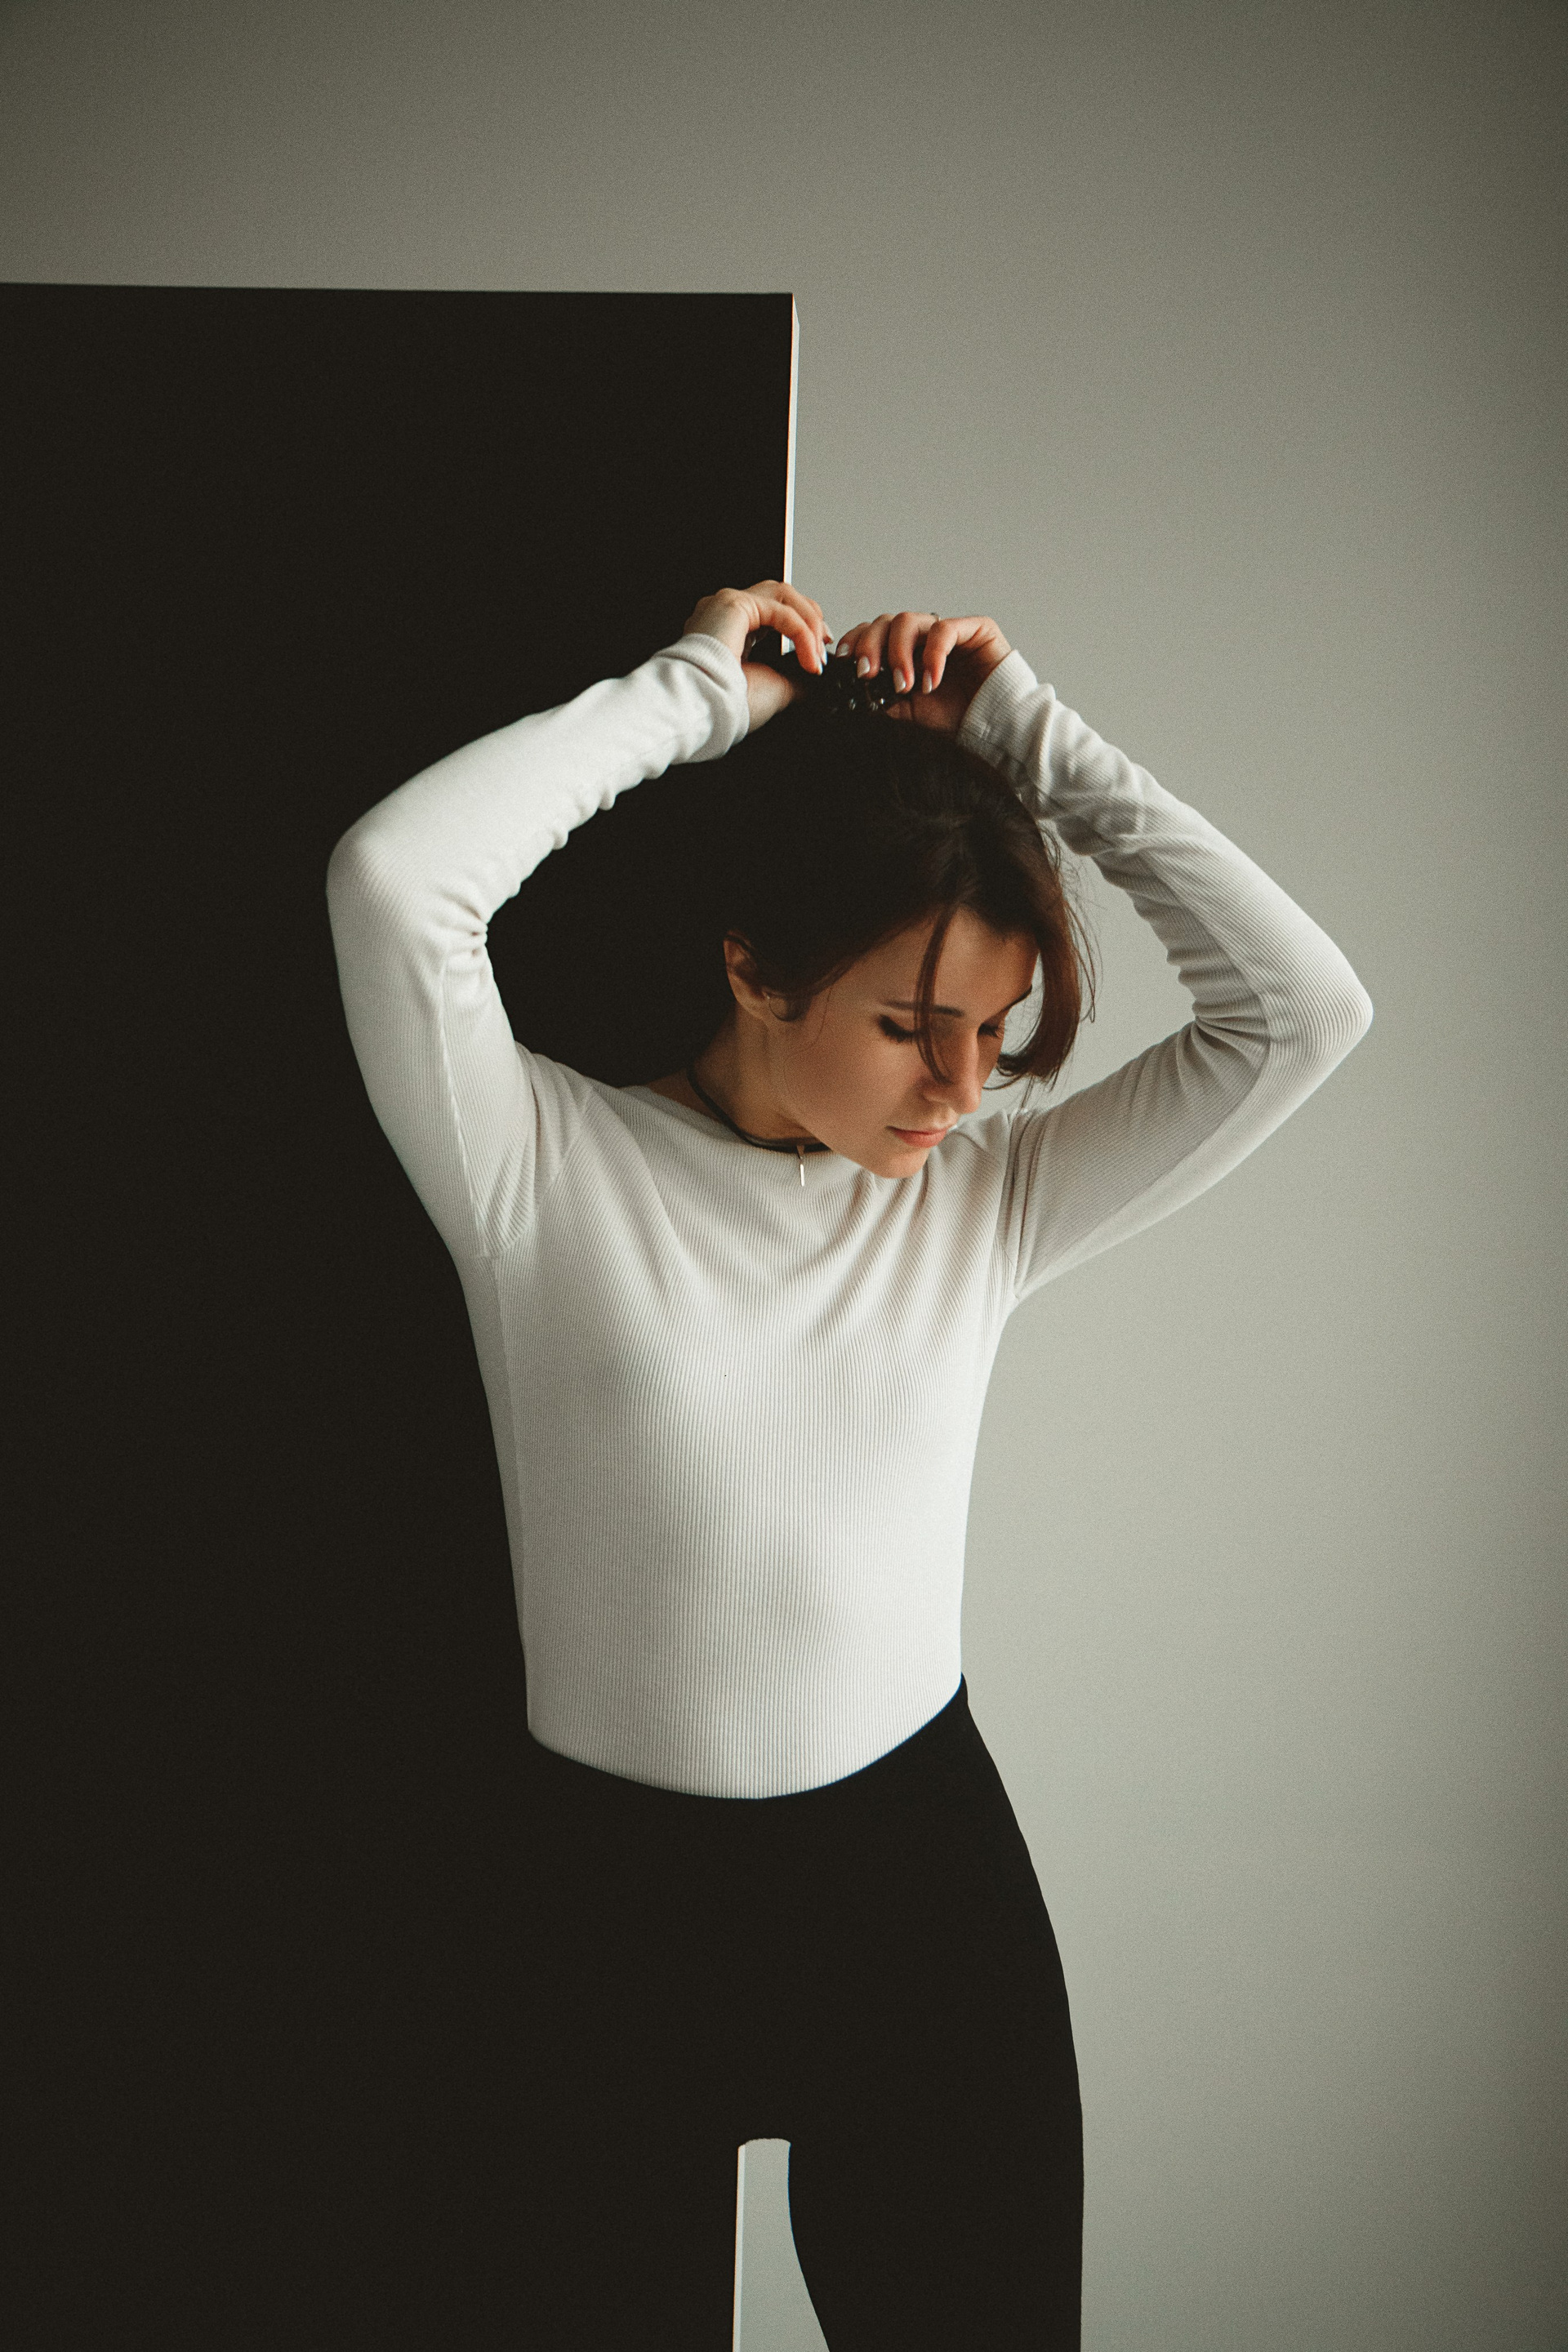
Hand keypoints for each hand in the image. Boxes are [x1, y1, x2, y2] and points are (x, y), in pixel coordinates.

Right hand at [683, 581, 831, 729]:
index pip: (773, 612)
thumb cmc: (725, 703)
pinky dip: (801, 632)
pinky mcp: (735, 604)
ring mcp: (728, 603)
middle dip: (810, 615)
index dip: (803, 626)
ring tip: (818, 649)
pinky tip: (808, 654)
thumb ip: (794, 678)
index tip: (818, 650)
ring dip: (808, 620)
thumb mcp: (772, 689)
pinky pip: (780, 610)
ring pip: (783, 594)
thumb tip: (814, 679)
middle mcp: (726, 612)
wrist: (705, 709)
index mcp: (730, 630)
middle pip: (780, 594)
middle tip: (824, 640)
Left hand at [833, 610, 1011, 736]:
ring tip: (904, 686)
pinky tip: (931, 682)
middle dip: (870, 646)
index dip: (856, 640)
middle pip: (886, 621)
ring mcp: (949, 629)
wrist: (995, 726)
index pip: (875, 632)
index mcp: (909, 648)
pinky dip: (932, 656)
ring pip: (909, 621)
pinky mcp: (976, 627)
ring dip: (898, 654)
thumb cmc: (957, 716)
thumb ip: (884, 696)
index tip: (845, 661)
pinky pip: (943, 630)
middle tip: (867, 674)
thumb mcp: (910, 710)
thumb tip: (854, 688)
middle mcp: (925, 635)